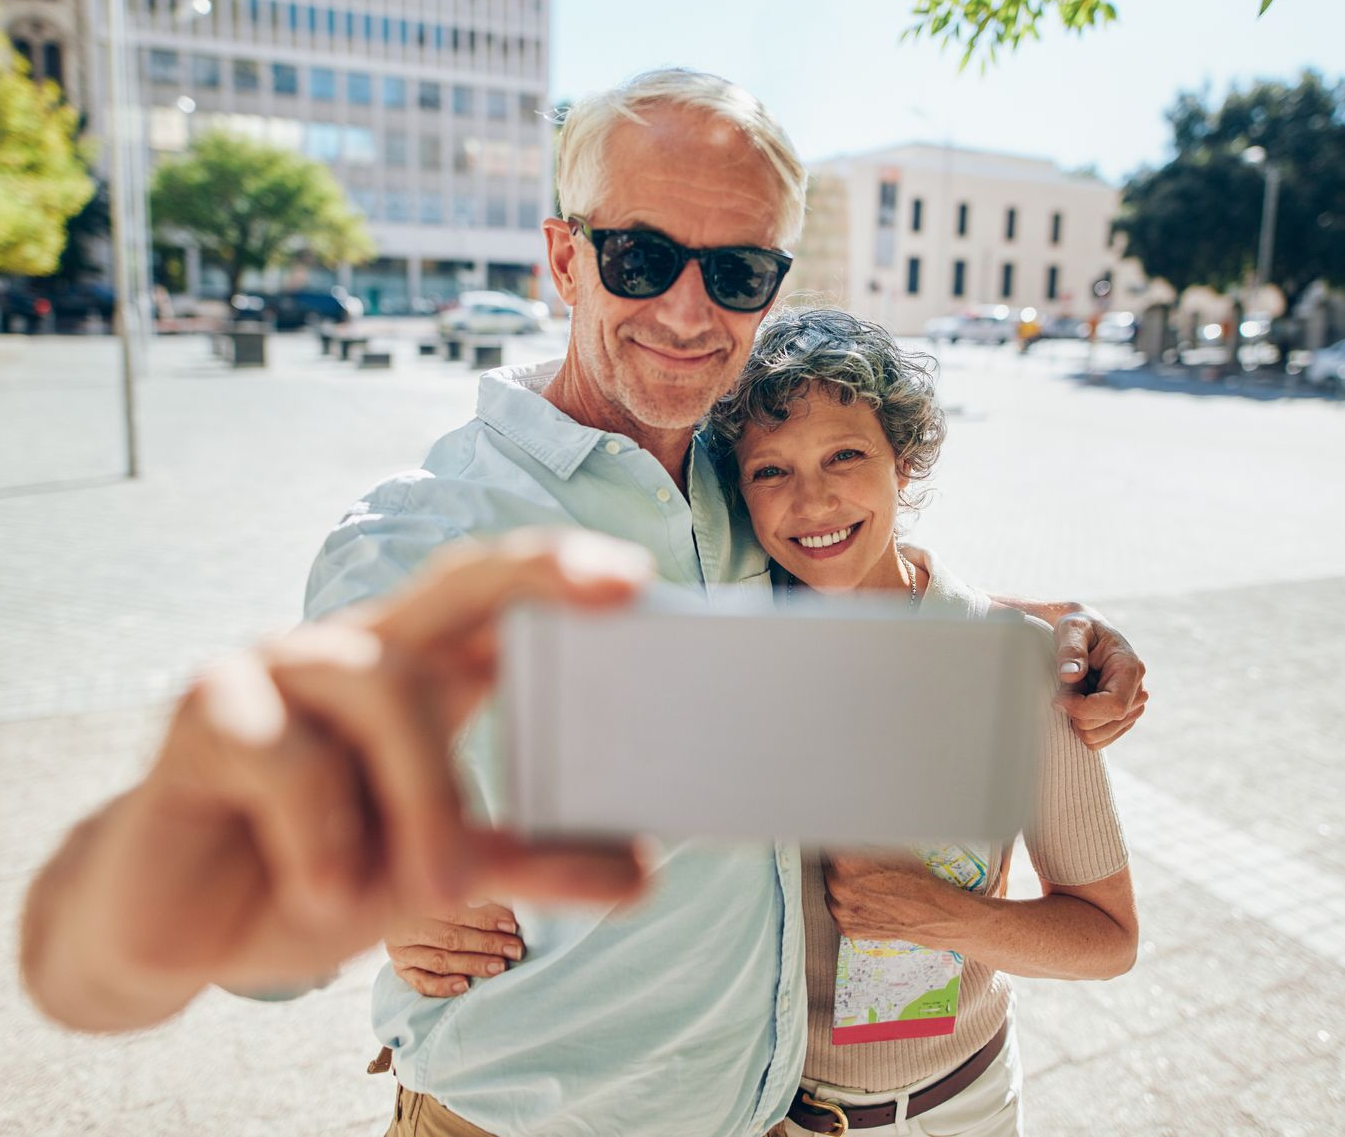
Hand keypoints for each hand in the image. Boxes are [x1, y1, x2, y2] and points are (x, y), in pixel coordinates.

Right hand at [21, 530, 652, 1028]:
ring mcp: (282, 665)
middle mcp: (360, 650)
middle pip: (458, 582)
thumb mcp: (440, 870)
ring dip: (427, 795)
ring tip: (445, 887)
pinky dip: (321, 833)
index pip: (504, 600)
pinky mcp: (208, 706)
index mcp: (424, 674)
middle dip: (540, 573)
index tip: (642, 581)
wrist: (183, 931)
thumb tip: (643, 871)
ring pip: (385, 687)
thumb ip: (532, 859)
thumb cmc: (320, 872)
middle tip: (620, 589)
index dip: (567, 575)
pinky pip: (287, 753)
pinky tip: (322, 889)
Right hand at [386, 901, 523, 996]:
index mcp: (419, 899)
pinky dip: (443, 986)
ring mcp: (403, 950)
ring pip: (440, 960)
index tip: (512, 925)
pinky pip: (421, 982)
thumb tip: (507, 893)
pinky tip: (465, 986)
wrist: (395, 909)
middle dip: (487, 944)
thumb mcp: (450, 890)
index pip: (455, 911)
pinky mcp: (401, 969)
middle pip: (451, 937)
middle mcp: (407, 925)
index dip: (485, 918)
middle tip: (515, 950)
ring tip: (499, 967)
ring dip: (472, 964)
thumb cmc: (437, 896)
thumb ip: (474, 893)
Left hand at [822, 852, 972, 948]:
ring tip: (870, 884)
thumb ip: (860, 842)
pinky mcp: (847, 929)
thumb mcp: (887, 849)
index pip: (829, 847)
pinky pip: (840, 910)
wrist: (932, 914)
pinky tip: (869, 900)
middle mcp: (838, 889)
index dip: (840, 845)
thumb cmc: (915, 881)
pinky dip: (851, 905)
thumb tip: (846, 834)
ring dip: (845, 885)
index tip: (846, 845)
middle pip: (829, 868)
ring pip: (833, 890)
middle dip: (843, 865)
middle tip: (864, 865)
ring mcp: (841, 912)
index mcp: (844, 864)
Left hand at [1050, 608, 1148, 748]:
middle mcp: (1138, 691)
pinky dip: (1080, 726)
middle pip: (1102, 724)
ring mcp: (1132, 708)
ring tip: (1074, 692)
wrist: (1086, 634)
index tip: (1057, 698)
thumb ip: (1071, 650)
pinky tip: (1078, 703)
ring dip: (1076, 719)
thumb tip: (1070, 675)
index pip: (1113, 706)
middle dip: (1074, 711)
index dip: (1082, 708)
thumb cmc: (1078, 629)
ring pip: (1097, 737)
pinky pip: (1096, 740)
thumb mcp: (1071, 629)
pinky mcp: (1122, 720)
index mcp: (1130, 669)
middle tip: (1064, 687)